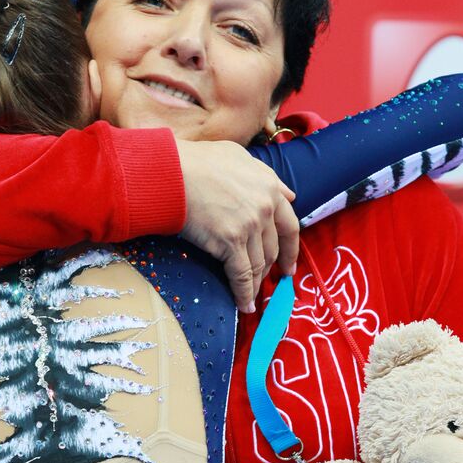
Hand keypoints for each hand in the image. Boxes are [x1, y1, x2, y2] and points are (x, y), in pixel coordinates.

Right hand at [176, 139, 298, 311]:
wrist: (172, 172)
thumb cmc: (197, 161)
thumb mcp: (238, 157)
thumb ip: (265, 176)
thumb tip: (288, 195)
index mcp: (269, 187)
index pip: (289, 225)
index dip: (291, 248)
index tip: (289, 263)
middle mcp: (264, 207)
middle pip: (274, 248)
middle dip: (273, 268)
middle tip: (271, 281)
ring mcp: (249, 226)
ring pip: (259, 264)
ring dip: (256, 283)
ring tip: (253, 296)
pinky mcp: (230, 242)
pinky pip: (242, 275)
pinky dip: (244, 293)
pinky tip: (244, 305)